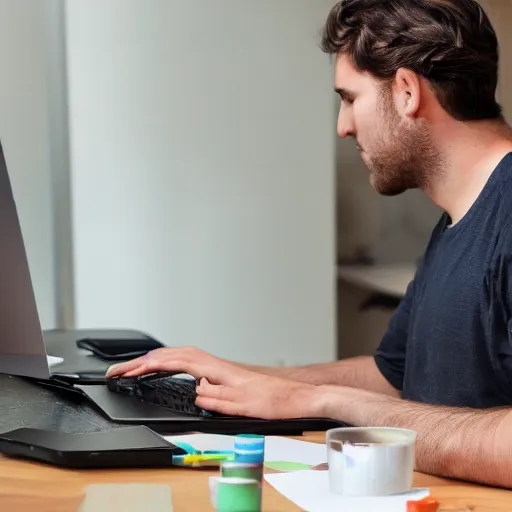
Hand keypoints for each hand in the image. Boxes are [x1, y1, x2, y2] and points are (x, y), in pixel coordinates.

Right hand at [105, 346, 319, 419]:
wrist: (293, 396)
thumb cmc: (273, 400)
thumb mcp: (244, 405)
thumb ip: (216, 398)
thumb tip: (194, 392)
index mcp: (217, 370)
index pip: (174, 362)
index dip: (148, 365)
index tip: (127, 371)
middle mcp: (215, 364)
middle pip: (172, 354)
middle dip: (143, 360)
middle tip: (120, 369)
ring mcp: (217, 365)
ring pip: (179, 354)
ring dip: (155, 358)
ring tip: (136, 366)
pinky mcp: (220, 371)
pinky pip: (187, 360)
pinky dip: (170, 360)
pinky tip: (167, 367)